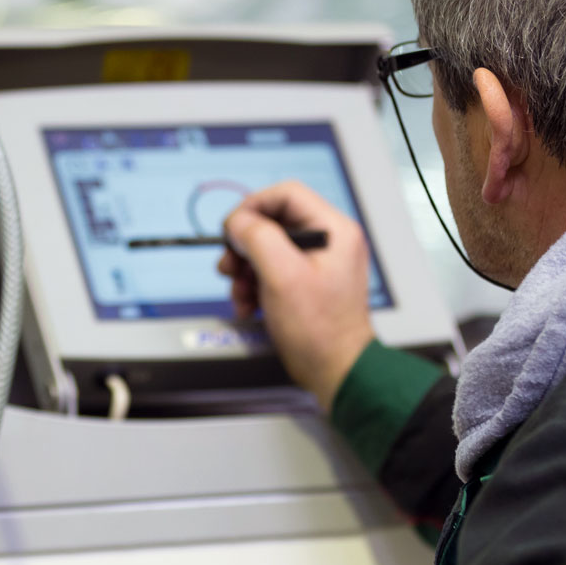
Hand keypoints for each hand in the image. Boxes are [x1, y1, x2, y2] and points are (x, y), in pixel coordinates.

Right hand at [220, 181, 374, 408]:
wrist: (335, 369)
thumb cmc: (321, 331)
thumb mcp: (282, 277)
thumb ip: (257, 238)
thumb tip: (238, 221)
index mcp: (333, 230)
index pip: (286, 194)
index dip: (253, 206)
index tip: (233, 228)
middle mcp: (328, 241)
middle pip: (272, 222)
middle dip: (244, 246)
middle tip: (231, 266)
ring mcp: (317, 262)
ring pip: (267, 247)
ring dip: (245, 269)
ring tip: (241, 292)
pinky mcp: (306, 282)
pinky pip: (271, 269)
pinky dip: (254, 284)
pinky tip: (249, 303)